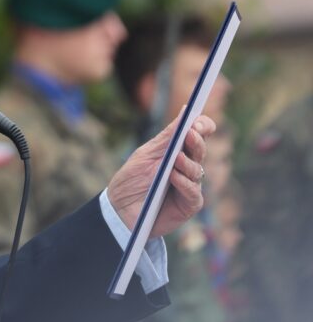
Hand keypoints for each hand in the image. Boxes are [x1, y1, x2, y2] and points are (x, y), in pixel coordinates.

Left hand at [107, 112, 215, 237]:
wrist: (118, 210)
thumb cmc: (131, 181)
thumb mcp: (146, 155)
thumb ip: (166, 137)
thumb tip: (185, 110)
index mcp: (178, 150)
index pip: (198, 134)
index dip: (202, 126)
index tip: (197, 121)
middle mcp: (187, 167)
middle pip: (200, 150)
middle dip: (196, 141)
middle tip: (190, 134)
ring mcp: (190, 186)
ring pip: (197, 171)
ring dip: (187, 163)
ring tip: (176, 159)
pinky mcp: (189, 205)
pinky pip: (193, 192)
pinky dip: (184, 183)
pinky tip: (174, 177)